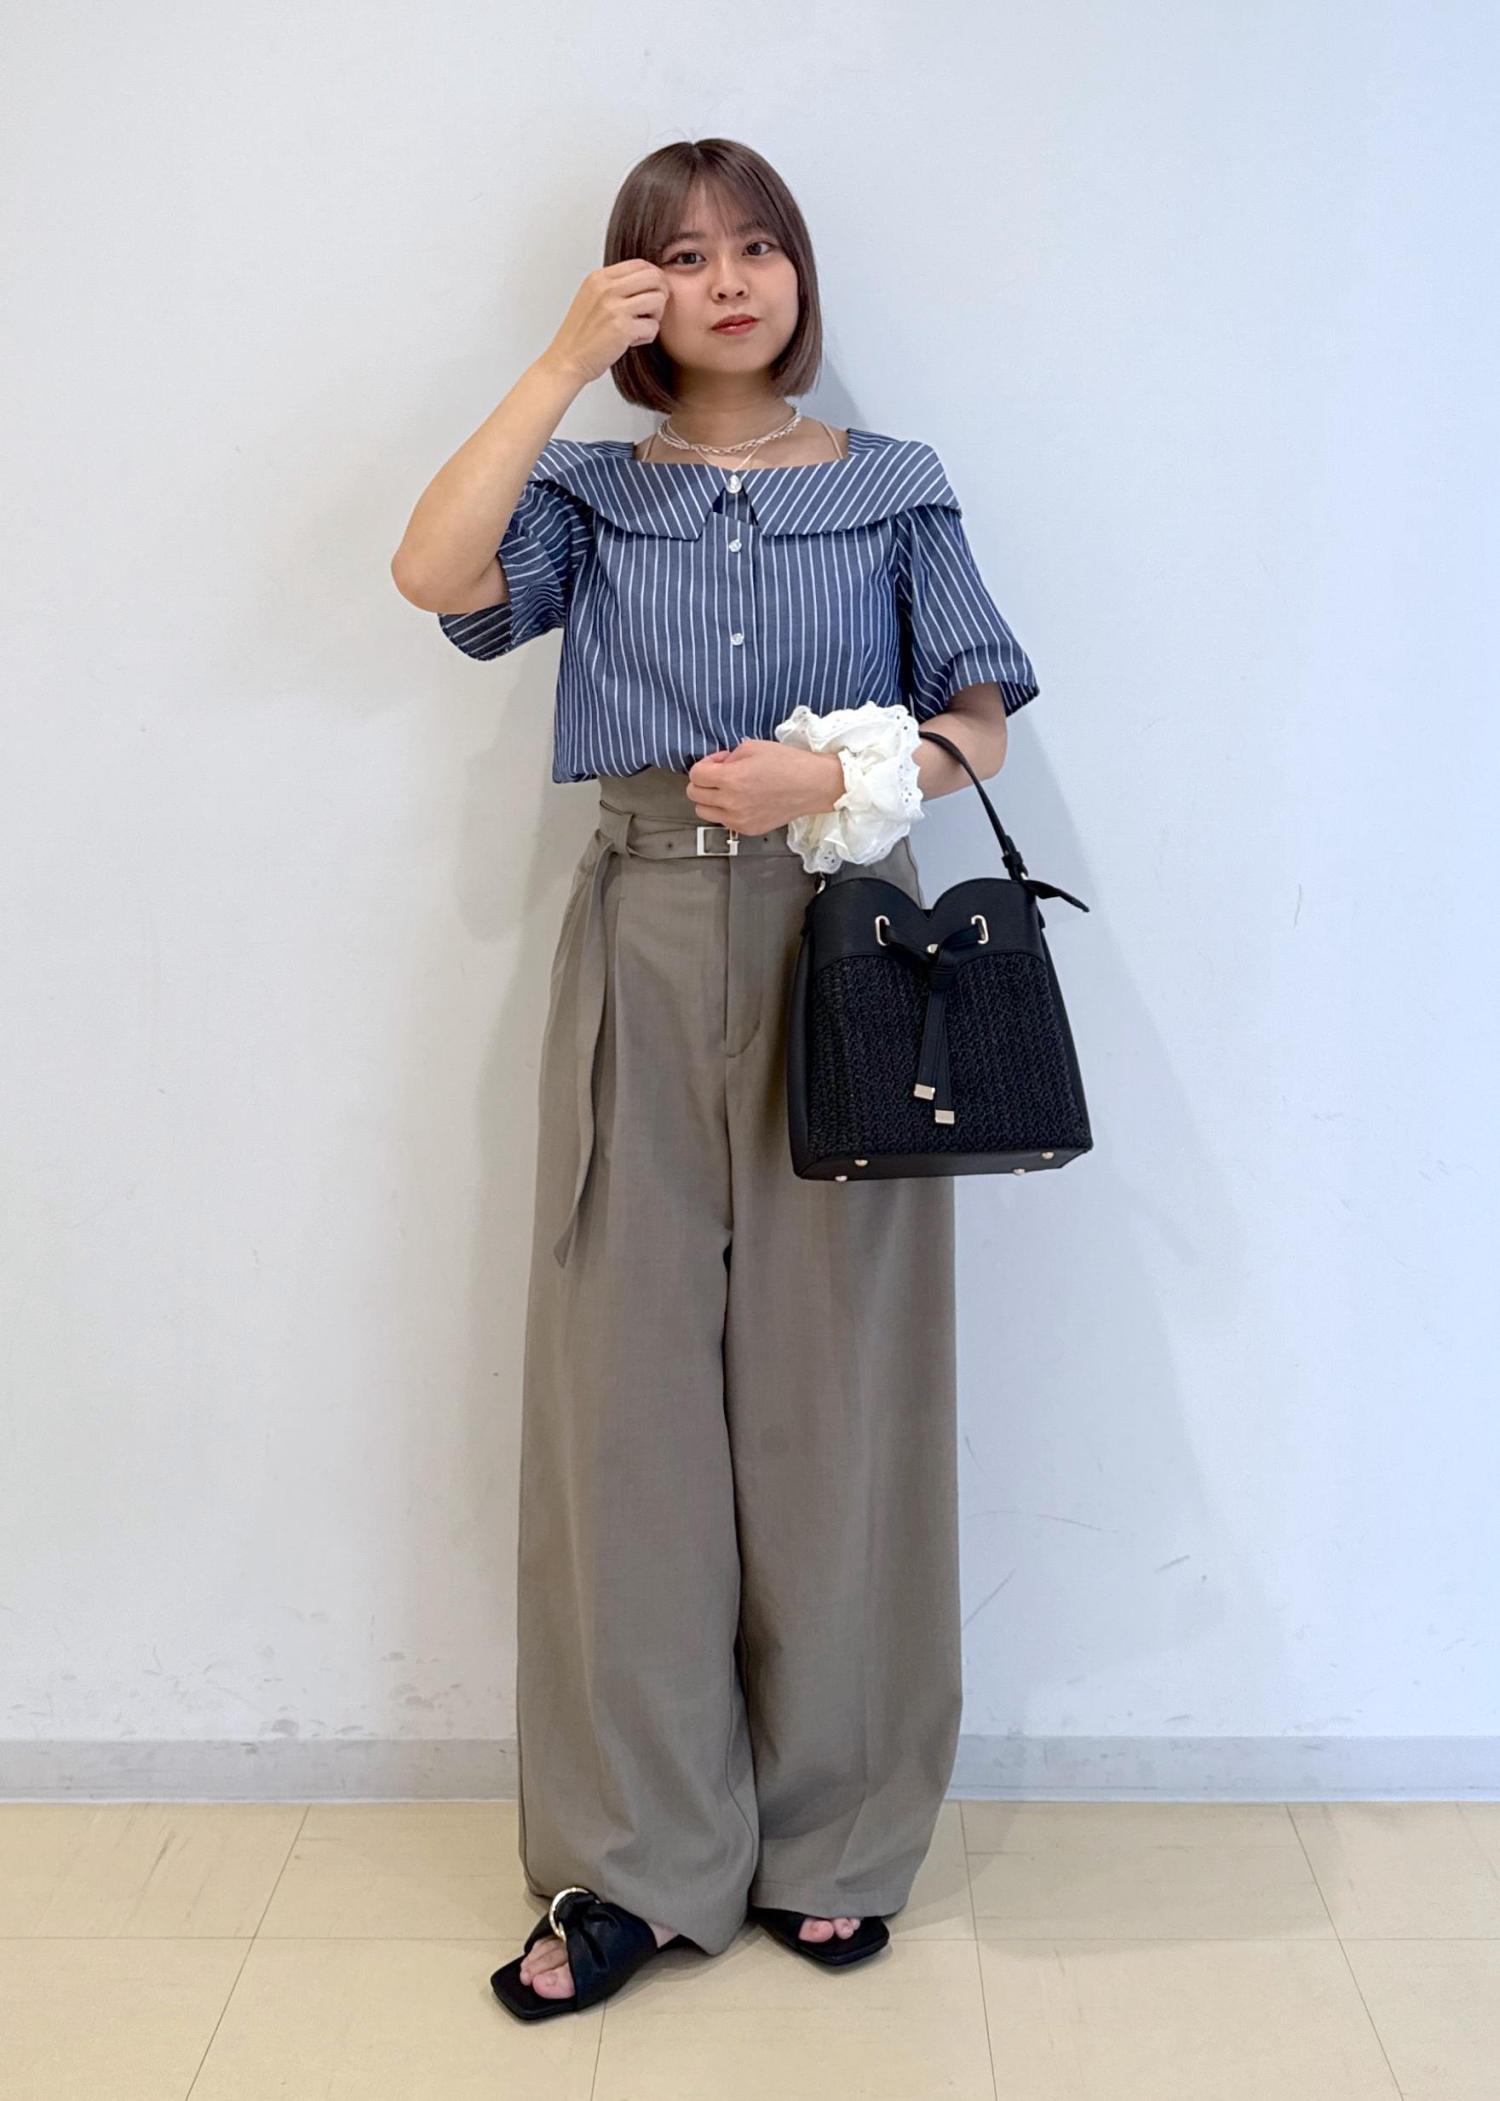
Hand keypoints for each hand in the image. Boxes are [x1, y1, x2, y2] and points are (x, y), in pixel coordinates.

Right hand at [539, 262, 669, 386]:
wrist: (566, 360)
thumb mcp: (591, 298)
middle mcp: (606, 288)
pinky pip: (654, 326)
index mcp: (599, 278)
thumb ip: (613, 286)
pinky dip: (648, 336)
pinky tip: (633, 341)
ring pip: (658, 299)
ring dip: (656, 316)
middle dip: (661, 294)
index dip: (654, 277)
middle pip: (654, 277)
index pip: (640, 264)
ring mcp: (615, 308)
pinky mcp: (623, 329)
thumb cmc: (581, 335)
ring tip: (641, 327)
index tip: (652, 292)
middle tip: (653, 310)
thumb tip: (645, 279)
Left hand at [686, 740, 844, 834]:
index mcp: (731, 779)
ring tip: (729, 789)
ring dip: (710, 798)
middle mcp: (731, 803)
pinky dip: (726, 811)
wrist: (813, 785)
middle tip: (720, 774)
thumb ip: (728, 757)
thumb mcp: (753, 747)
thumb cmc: (788, 763)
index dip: (705, 764)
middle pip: (694, 795)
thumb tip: (719, 766)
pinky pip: (723, 821)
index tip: (719, 761)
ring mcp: (739, 820)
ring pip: (704, 812)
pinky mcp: (749, 829)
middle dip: (703, 782)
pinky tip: (742, 801)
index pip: (695, 775)